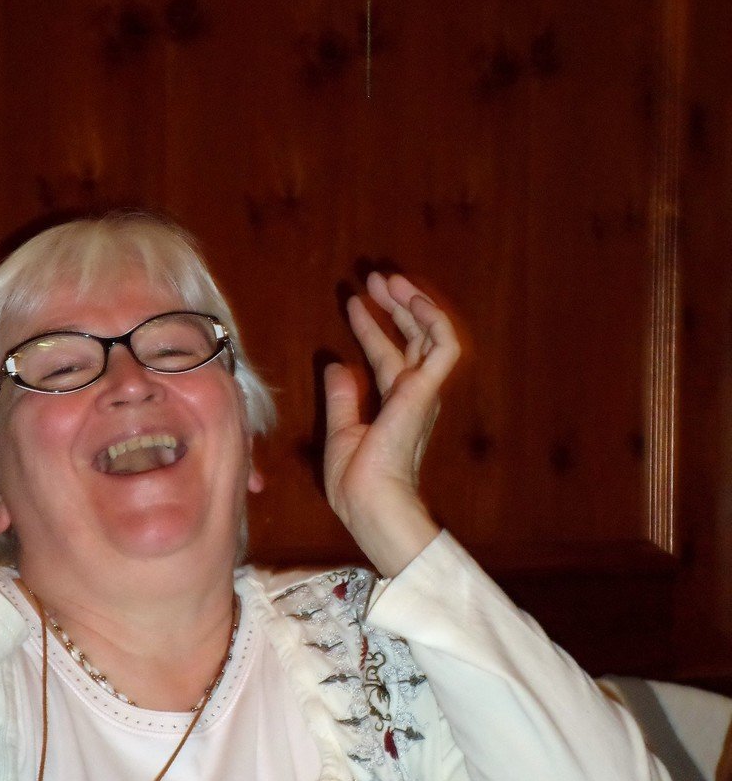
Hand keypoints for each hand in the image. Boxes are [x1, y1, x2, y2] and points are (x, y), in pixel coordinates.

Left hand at [324, 272, 460, 576]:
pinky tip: (410, 298)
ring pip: (430, 335)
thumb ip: (342, 397)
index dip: (372, 327)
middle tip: (376, 278)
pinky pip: (442, 344)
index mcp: (395, 406)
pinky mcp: (426, 390)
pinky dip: (431, 318)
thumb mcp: (340, 431)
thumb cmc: (355, 482)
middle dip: (395, 305)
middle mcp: (413, 395)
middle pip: (411, 339)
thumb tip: (337, 365)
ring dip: (413, 303)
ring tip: (390, 278)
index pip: (388, 356)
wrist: (370, 502)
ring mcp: (423, 391)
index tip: (354, 301)